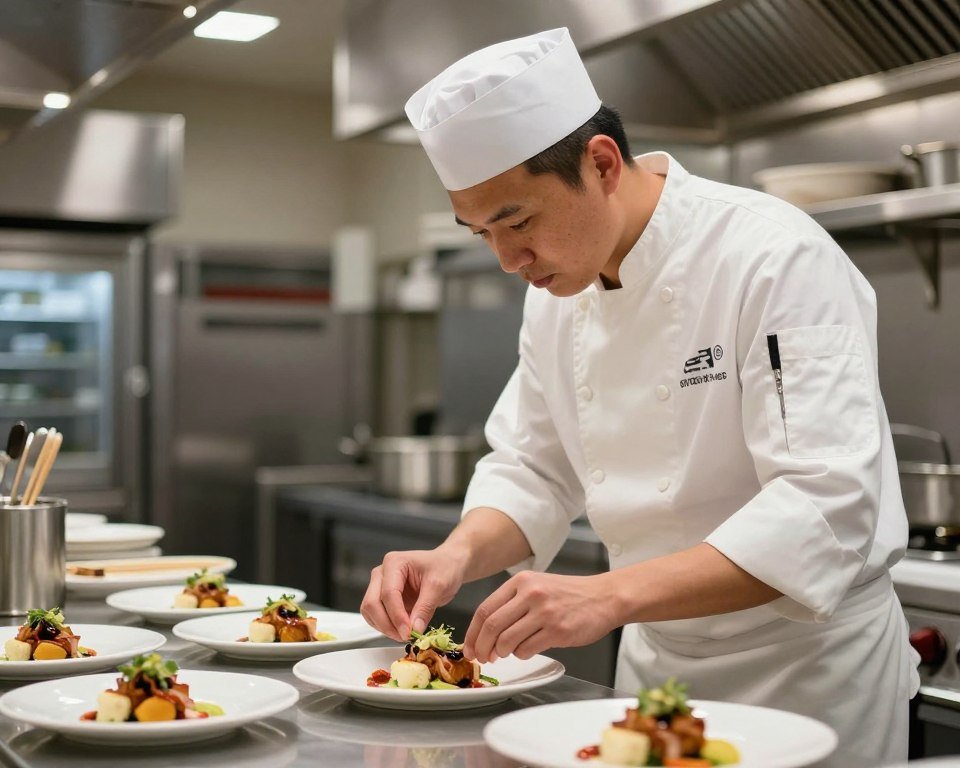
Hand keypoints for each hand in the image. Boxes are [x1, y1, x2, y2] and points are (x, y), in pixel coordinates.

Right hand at [360, 547, 467, 641]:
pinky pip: (375, 616)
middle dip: (387, 624)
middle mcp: (382, 573)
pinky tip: (401, 630)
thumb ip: (425, 608)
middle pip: (372, 603)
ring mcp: (380, 586)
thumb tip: (414, 629)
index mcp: (394, 563)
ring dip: (385, 627)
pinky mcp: (383, 599)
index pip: (388, 593)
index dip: (397, 616)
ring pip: (370, 612)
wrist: (447, 564)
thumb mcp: (439, 586)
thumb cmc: (443, 567)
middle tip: (406, 636)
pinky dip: (385, 627)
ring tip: (405, 634)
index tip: (408, 632)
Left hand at [463, 571, 620, 661]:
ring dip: (502, 652)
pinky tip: (527, 650)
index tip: (470, 647)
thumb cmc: (569, 594)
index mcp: (521, 581)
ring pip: (507, 640)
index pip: (485, 609)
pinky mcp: (557, 630)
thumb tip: (486, 631)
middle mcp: (531, 594)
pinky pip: (527, 649)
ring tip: (507, 653)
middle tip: (483, 657)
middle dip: (482, 647)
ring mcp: (544, 612)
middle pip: (492, 626)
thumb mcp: (537, 585)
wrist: (604, 597)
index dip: (473, 633)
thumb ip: (513, 602)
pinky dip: (521, 654)